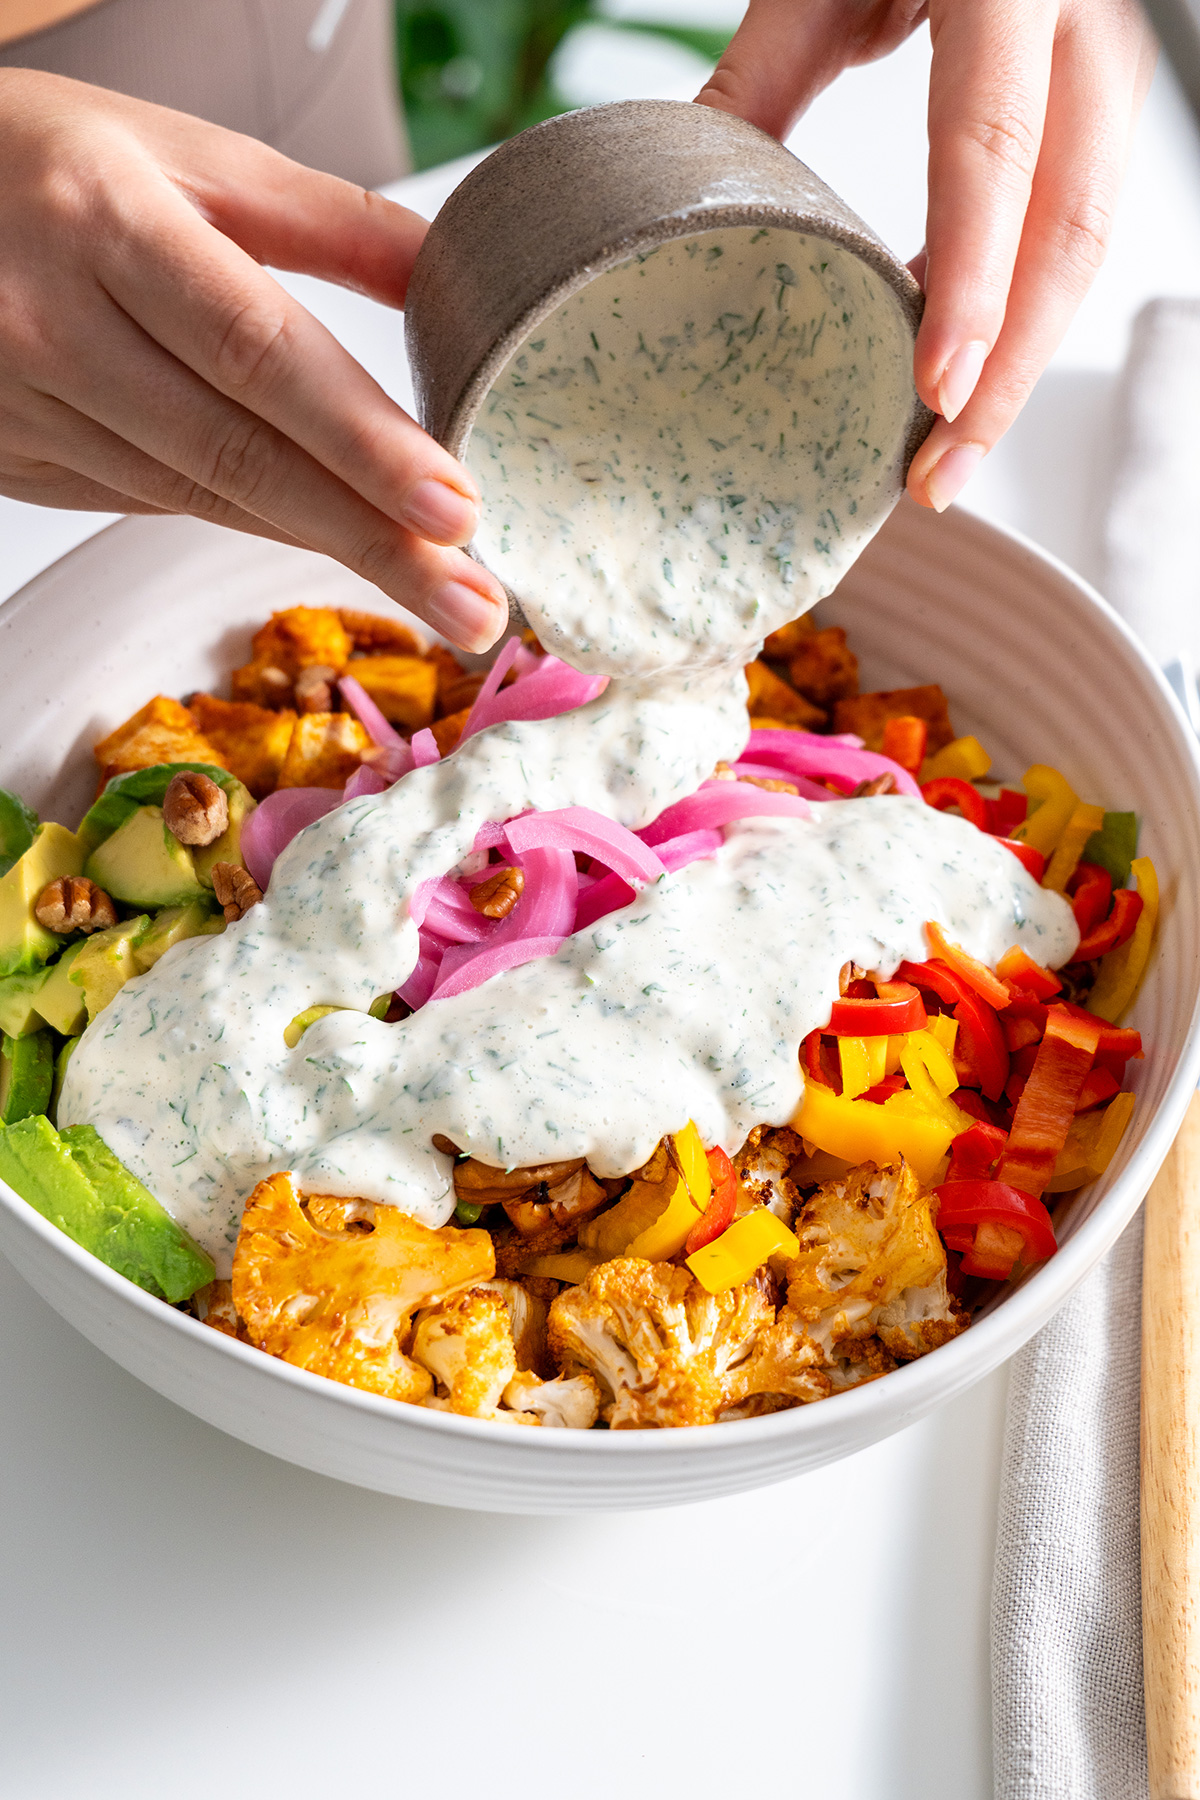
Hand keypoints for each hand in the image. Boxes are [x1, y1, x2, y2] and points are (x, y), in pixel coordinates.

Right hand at [0, 70, 506, 650]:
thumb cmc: (48, 162)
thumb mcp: (184, 154)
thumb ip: (326, 218)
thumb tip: (457, 274)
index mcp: (109, 226)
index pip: (260, 355)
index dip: (363, 441)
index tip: (457, 508)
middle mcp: (56, 327)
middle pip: (241, 458)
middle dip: (373, 543)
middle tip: (476, 608)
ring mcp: (28, 408)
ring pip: (203, 498)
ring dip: (326, 548)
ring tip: (438, 594)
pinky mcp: (18, 460)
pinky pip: (156, 503)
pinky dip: (251, 522)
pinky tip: (328, 537)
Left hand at [697, 0, 1156, 510]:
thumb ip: (765, 78)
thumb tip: (690, 197)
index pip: (994, 148)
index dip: (970, 279)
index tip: (934, 389)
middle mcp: (1084, 22)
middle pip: (1068, 225)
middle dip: (1008, 370)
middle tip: (937, 476)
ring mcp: (1108, 58)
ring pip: (1084, 237)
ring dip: (1019, 361)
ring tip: (945, 457)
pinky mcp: (1100, 95)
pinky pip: (1069, 219)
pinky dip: (1014, 304)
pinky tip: (957, 370)